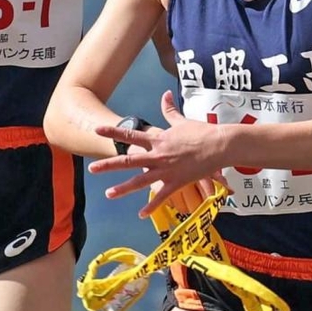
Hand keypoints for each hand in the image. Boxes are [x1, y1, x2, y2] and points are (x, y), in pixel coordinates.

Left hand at [90, 89, 227, 216]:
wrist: (219, 145)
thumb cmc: (202, 132)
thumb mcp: (182, 121)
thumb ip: (170, 111)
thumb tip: (165, 95)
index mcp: (158, 139)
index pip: (130, 135)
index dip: (113, 132)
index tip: (97, 130)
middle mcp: (158, 155)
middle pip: (129, 161)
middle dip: (109, 165)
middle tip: (92, 169)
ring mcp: (166, 170)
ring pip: (140, 181)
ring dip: (123, 189)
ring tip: (108, 194)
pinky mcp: (177, 182)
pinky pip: (161, 196)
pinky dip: (151, 206)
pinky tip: (141, 214)